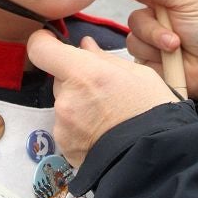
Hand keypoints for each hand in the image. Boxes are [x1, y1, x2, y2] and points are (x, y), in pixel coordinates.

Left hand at [26, 32, 177, 166]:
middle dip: (74, 80)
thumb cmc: (153, 113)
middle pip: (58, 78)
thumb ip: (104, 58)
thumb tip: (85, 46)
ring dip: (77, 104)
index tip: (50, 42)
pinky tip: (102, 132)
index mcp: (84, 73)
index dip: (43, 43)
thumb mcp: (138, 74)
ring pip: (63, 104)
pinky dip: (79, 126)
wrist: (156, 156)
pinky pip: (66, 126)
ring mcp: (63, 125)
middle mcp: (67, 99)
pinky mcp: (64, 145)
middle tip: (102, 89)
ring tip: (107, 115)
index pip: (41, 49)